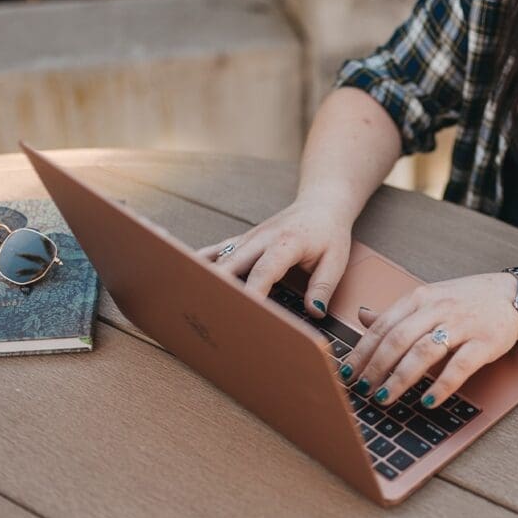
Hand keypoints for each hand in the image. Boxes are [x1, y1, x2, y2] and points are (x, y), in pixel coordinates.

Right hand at [195, 199, 351, 315]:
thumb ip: (323, 287)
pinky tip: (182, 278)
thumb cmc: (328, 232)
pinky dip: (200, 264)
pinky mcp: (242, 241)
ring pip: (219, 259)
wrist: (320, 203)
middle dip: (218, 289)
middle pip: (232, 264)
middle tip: (208, 313)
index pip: (263, 271)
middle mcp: (260, 239)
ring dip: (205, 278)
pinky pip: (216, 252)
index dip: (251, 292)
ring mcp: (248, 239)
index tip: (241, 312)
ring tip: (188, 301)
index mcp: (286, 242)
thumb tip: (314, 313)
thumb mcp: (336, 260)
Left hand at [342, 273, 517, 407]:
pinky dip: (441, 386)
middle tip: (362, 389)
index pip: (383, 325)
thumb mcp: (430, 297)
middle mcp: (438, 309)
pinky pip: (459, 366)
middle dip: (375, 367)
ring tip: (385, 397)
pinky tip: (427, 401)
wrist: (515, 295)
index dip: (362, 350)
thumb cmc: (468, 300)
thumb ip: (398, 312)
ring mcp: (462, 325)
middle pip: (398, 339)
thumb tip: (362, 317)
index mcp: (420, 298)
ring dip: (400, 378)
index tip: (347, 372)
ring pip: (423, 352)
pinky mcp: (484, 342)